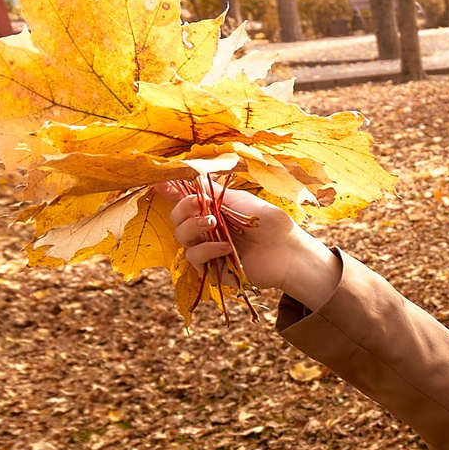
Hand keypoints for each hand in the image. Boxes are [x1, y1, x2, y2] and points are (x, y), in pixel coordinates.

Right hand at [159, 182, 339, 301]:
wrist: (287, 250)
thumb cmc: (269, 224)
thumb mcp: (240, 201)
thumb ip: (214, 193)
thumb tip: (190, 181)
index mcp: (211, 210)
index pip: (184, 201)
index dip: (169, 191)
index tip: (160, 181)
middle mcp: (206, 230)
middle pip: (176, 219)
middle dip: (183, 209)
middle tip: (201, 204)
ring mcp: (208, 249)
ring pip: (181, 238)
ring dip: (193, 227)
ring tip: (214, 223)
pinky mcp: (213, 269)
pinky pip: (195, 258)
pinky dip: (207, 249)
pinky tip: (224, 246)